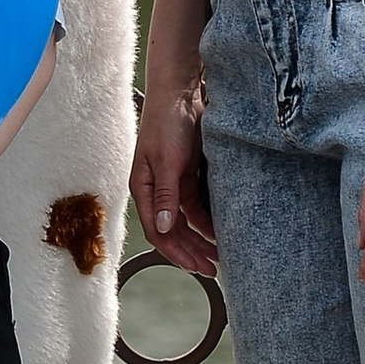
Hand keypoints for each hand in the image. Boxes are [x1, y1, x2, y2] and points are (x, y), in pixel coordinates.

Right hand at [132, 71, 217, 278]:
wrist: (181, 94)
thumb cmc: (167, 123)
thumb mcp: (167, 161)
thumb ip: (165, 196)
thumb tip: (162, 228)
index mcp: (143, 189)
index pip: (158, 232)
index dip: (177, 253)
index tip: (197, 267)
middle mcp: (156, 191)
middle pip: (173, 231)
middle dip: (192, 252)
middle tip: (214, 269)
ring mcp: (172, 184)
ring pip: (187, 222)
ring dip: (201, 239)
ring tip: (220, 255)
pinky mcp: (187, 176)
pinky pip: (197, 206)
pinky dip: (207, 221)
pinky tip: (221, 230)